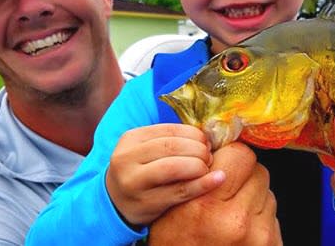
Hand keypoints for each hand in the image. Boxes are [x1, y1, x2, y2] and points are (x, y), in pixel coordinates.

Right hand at [106, 124, 223, 226]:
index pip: (170, 130)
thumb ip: (171, 140)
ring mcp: (133, 182)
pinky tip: (218, 179)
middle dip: (198, 150)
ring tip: (207, 168)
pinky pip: (180, 191)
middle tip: (209, 157)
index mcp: (131, 139)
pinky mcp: (145, 204)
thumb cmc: (141, 171)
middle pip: (171, 147)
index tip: (207, 142)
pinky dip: (203, 184)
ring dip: (199, 165)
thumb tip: (209, 133)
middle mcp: (127, 158)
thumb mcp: (146, 150)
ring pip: (174, 167)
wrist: (116, 203)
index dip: (195, 135)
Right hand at [148, 142, 281, 245]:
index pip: (240, 154)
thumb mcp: (171, 208)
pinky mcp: (272, 244)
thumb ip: (196, 176)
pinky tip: (241, 230)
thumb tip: (220, 144)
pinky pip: (273, 214)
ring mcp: (259, 235)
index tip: (223, 164)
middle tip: (227, 191)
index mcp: (207, 206)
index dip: (232, 156)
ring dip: (254, 197)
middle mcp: (236, 220)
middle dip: (244, 176)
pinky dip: (260, 217)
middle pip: (258, 171)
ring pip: (268, 192)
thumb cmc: (176, 244)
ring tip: (231, 214)